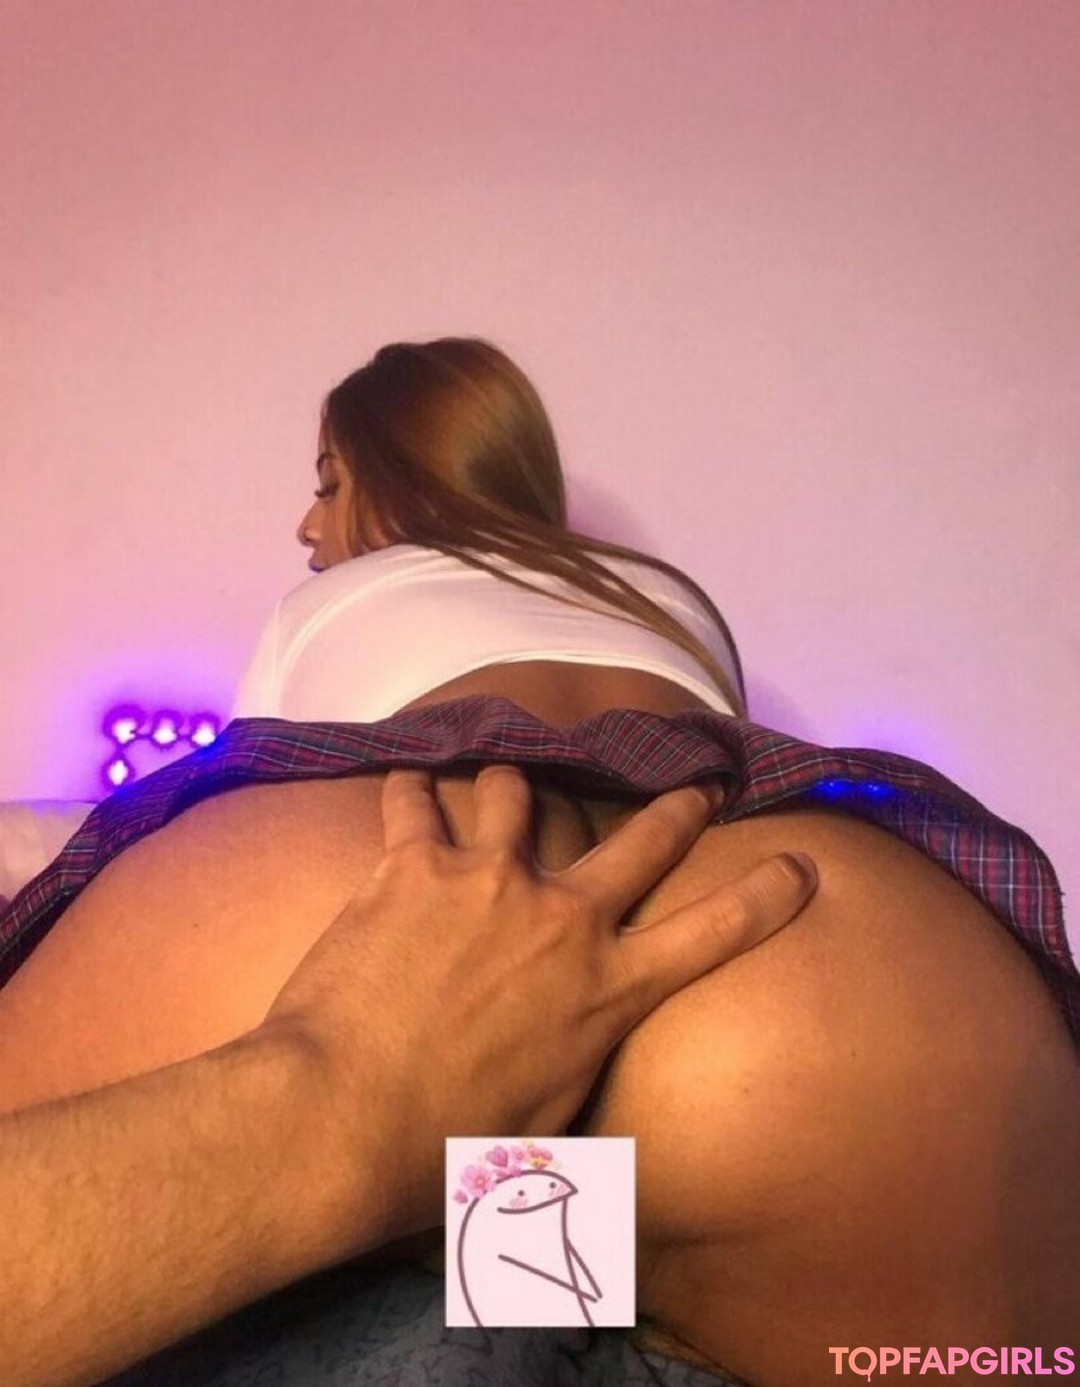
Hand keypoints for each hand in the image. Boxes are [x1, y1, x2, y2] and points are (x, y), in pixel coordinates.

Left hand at [260, 765, 816, 1240]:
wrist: (341, 1116)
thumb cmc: (444, 1148)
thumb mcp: (542, 1137)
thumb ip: (573, 1090)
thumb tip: (582, 1107)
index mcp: (606, 989)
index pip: (712, 934)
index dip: (765, 897)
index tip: (798, 866)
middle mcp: (563, 918)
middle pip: (642, 841)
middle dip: (677, 809)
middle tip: (696, 785)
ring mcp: (491, 878)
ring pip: (519, 793)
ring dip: (515, 790)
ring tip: (504, 786)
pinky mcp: (416, 863)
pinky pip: (416, 800)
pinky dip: (412, 790)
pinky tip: (407, 783)